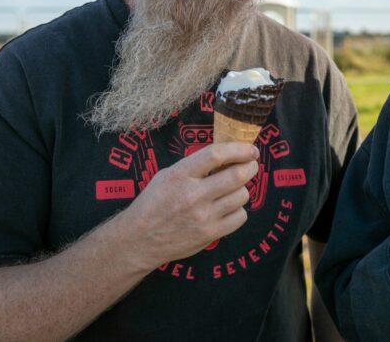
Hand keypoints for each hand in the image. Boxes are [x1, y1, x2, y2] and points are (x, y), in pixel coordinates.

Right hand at [113, 142, 259, 270]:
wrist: (138, 240)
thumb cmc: (153, 204)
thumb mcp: (167, 176)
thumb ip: (195, 166)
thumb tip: (228, 156)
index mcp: (179, 175)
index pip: (216, 154)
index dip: (239, 149)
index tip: (249, 149)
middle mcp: (192, 195)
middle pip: (237, 175)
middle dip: (250, 167)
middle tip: (251, 165)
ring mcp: (203, 216)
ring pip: (242, 195)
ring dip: (242, 189)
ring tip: (232, 190)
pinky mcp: (210, 234)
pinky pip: (240, 217)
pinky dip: (238, 210)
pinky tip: (228, 209)